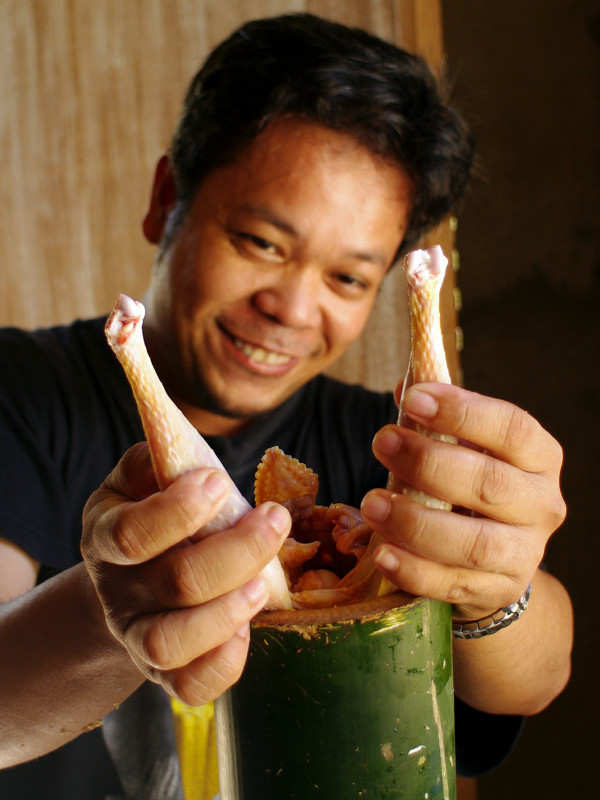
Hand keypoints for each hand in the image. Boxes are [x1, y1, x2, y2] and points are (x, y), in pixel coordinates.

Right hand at [81, 443, 289, 705]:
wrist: (128, 581)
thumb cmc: (148, 517)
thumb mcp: (138, 483)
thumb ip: (155, 463)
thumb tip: (183, 454)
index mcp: (106, 537)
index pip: (132, 533)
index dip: (179, 511)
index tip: (220, 482)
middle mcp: (118, 592)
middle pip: (174, 583)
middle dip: (236, 551)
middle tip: (275, 520)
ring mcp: (137, 637)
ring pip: (171, 642)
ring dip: (227, 612)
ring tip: (265, 584)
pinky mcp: (164, 673)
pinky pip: (188, 688)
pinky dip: (224, 664)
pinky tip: (249, 628)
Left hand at [360, 382, 565, 620]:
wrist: (496, 562)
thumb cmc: (471, 489)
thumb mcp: (464, 450)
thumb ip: (437, 419)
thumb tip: (406, 383)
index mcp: (538, 458)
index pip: (511, 429)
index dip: (463, 412)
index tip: (414, 399)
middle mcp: (541, 505)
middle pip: (491, 484)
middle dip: (429, 463)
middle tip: (382, 442)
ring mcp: (523, 554)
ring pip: (475, 544)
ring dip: (417, 523)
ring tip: (372, 503)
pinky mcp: (495, 592)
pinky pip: (454, 586)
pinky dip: (415, 571)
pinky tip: (382, 552)